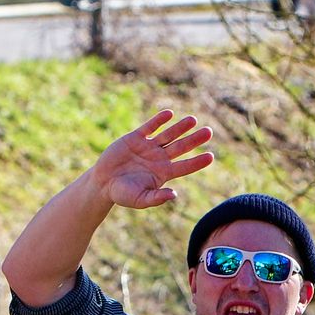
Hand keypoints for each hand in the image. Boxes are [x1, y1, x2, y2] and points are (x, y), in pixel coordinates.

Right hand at [89, 111, 214, 210]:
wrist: (103, 183)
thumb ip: (156, 198)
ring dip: (180, 127)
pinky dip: (158, 120)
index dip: (197, 162)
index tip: (210, 156)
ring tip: (193, 120)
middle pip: (181, 147)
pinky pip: (149, 127)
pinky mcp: (135, 138)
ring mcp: (148, 147)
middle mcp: (159, 158)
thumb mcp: (140, 199)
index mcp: (163, 173)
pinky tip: (169, 114)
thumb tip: (173, 195)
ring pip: (168, 135)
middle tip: (209, 132)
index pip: (185, 166)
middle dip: (194, 139)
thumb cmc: (122, 194)